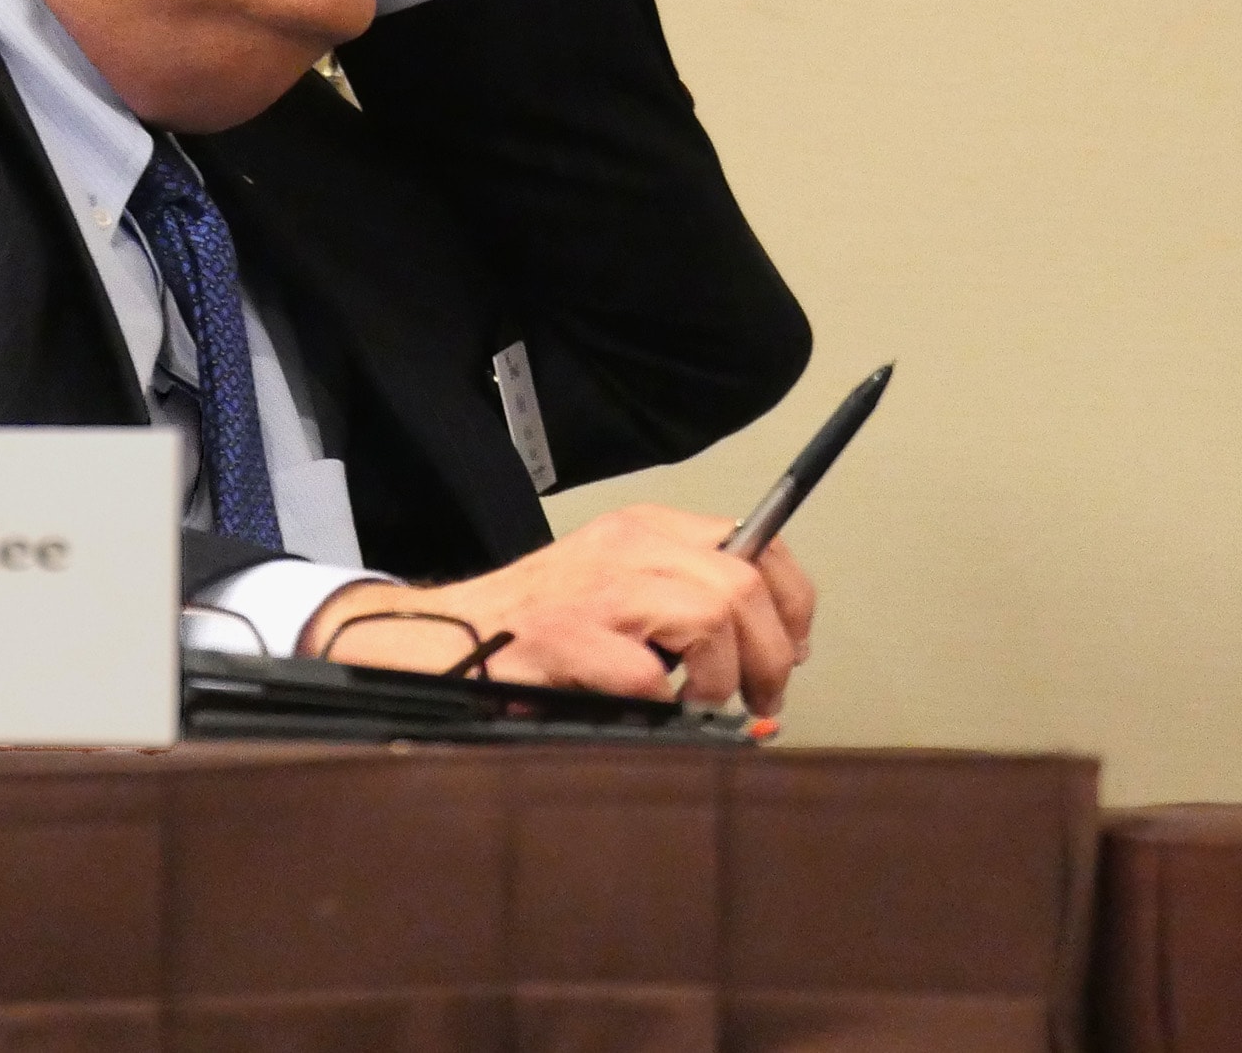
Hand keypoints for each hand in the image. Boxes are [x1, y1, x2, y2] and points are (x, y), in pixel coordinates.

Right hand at [296, 504, 816, 713]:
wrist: (447, 641)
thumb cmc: (541, 629)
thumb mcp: (623, 589)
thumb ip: (688, 599)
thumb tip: (773, 650)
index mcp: (648, 529)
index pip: (758, 543)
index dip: (793, 602)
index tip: (794, 649)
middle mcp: (628, 546)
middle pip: (744, 584)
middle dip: (770, 655)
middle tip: (761, 701)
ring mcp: (595, 588)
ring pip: (711, 616)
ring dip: (722, 679)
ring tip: (702, 707)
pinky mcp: (563, 636)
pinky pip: (646, 672)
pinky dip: (660, 703)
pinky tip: (644, 711)